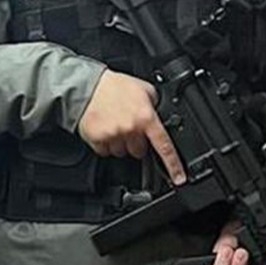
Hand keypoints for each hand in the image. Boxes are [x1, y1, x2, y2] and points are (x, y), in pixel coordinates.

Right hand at [79, 70, 186, 184]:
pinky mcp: (98, 140)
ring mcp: (113, 136)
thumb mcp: (144, 89)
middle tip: (129, 128)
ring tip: (114, 126)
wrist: (87, 87)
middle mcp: (130, 129)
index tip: (178, 178)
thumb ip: (154, 105)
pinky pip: (105, 151)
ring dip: (120, 144)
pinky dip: (105, 144)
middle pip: (139, 151)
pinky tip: (104, 129)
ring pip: (121, 153)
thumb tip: (159, 115)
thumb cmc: (114, 86)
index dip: (173, 164)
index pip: (164, 145)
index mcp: (146, 117)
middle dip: (136, 143)